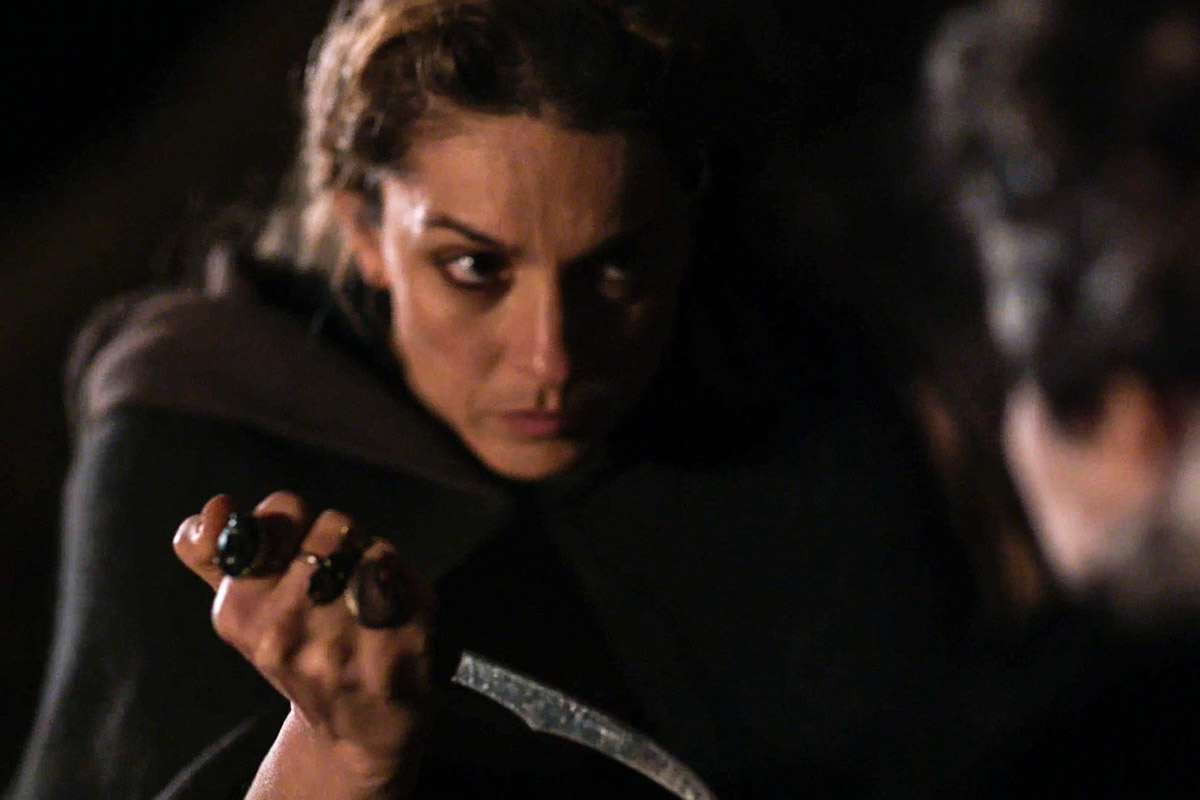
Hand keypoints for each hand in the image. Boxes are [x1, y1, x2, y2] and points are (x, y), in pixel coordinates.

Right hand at [173, 492, 435, 798]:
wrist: (355, 730)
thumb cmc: (302, 654)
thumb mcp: (246, 607)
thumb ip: (213, 552)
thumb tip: (211, 510)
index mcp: (240, 611)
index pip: (281, 511)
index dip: (298, 521)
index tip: (299, 551)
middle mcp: (283, 630)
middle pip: (334, 525)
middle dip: (342, 542)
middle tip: (339, 579)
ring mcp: (338, 647)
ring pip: (374, 550)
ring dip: (377, 564)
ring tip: (367, 599)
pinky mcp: (392, 656)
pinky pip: (410, 583)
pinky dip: (409, 589)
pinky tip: (396, 615)